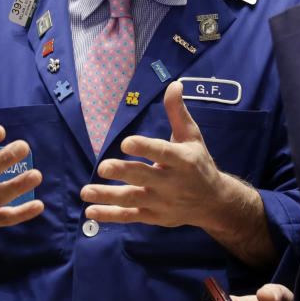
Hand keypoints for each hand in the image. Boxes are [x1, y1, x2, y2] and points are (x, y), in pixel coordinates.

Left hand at [81, 81, 230, 228]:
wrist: (213, 201)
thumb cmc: (199, 163)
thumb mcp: (192, 137)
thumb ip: (178, 112)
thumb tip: (173, 84)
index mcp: (183, 160)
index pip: (162, 153)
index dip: (145, 148)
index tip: (126, 142)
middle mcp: (172, 183)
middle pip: (145, 177)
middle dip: (124, 172)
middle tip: (103, 167)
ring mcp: (162, 202)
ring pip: (133, 199)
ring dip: (108, 196)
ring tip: (86, 191)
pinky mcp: (154, 216)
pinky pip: (130, 216)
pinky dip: (111, 215)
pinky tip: (91, 210)